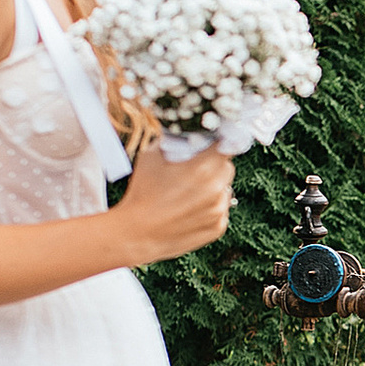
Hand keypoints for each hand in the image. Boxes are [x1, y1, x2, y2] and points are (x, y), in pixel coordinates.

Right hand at [116, 141, 234, 262]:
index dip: (218, 143)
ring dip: (213, 187)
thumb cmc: (142, 192)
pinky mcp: (218, 227)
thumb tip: (187, 131)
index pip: (227, 144)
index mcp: (204, 167)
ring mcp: (219, 210)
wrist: (136, 234)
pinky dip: (210, 207)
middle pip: (227, 167)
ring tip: (187, 194)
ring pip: (225, 189)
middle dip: (214, 165)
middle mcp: (216, 188)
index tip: (211, 144)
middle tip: (193, 171)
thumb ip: (175, 140)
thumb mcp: (152, 155)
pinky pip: (221, 209)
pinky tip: (188, 209)